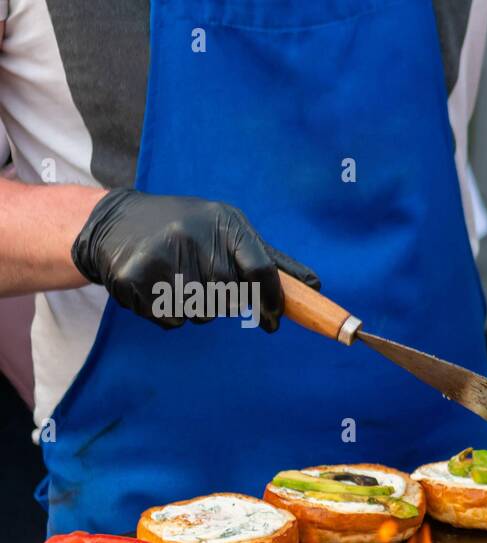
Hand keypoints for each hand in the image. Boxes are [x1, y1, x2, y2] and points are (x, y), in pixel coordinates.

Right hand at [71, 188, 318, 331]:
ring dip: (197, 310)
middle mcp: (193, 234)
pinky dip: (169, 315)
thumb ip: (271, 261)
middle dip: (226, 304)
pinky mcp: (134, 275)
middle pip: (231, 298)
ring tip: (179, 281)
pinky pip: (171, 320)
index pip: (261, 269)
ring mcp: (162, 253)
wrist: (116, 222)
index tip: (275, 319)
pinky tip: (157, 289)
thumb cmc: (188, 230)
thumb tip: (315, 287)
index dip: (273, 300)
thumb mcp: (229, 232)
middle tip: (207, 285)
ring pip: (202, 313)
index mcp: (224, 222)